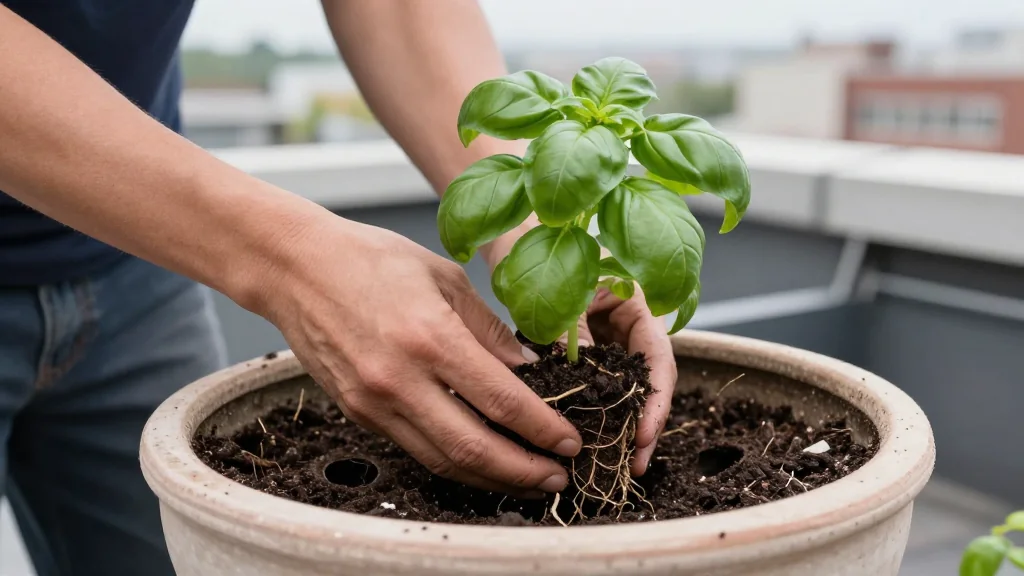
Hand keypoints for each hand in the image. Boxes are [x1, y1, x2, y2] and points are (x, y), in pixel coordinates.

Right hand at [256, 216, 580, 495]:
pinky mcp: (357, 413)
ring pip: (443, 460)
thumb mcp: (443, 276)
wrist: (294, 268)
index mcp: (431, 337)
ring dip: (491, 477)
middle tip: (558, 478)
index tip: (571, 441)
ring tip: (527, 478)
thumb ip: (487, 328)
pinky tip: (480, 459)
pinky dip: (453, 461)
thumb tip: (525, 369)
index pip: (503, 401)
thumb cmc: (370, 259)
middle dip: (525, 470)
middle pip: (474, 447)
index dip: (544, 429)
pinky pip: (415, 448)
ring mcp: (374, 402)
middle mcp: (400, 379)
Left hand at [482, 219, 674, 477]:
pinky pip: (599, 383)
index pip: (659, 357)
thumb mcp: (557, 291)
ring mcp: (609, 336)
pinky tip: (590, 437)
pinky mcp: (588, 347)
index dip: (656, 400)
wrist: (512, 232)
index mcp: (636, 300)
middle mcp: (629, 321)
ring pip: (624, 386)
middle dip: (643, 423)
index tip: (644, 434)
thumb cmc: (538, 244)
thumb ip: (574, 332)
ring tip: (616, 462)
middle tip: (632, 464)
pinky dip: (597, 410)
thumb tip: (583, 379)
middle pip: (647, 380)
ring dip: (621, 423)